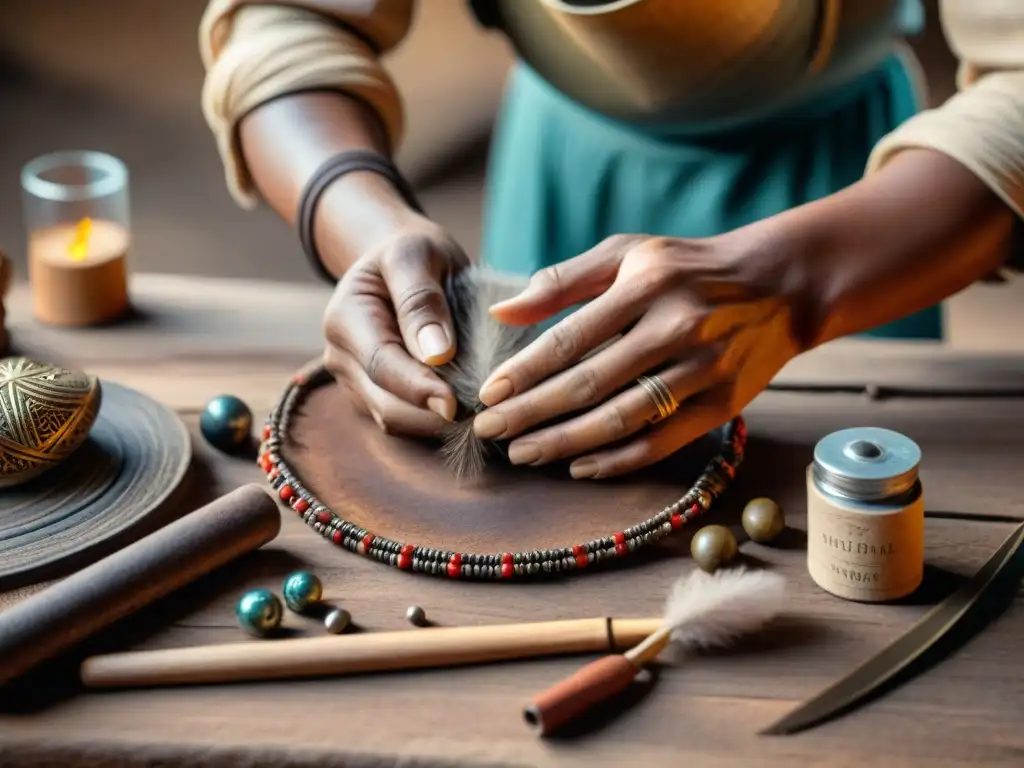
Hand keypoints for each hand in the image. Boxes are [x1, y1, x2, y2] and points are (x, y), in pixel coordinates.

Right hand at [322, 214, 468, 437]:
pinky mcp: (374, 397)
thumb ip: (421, 300)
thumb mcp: (416, 255)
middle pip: (385, 404)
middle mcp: (342, 357)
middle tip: (483, 415)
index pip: (382, 365)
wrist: (398, 264)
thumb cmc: (411, 254)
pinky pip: (403, 421)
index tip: (456, 403)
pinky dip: (433, 422)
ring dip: (435, 424)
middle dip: (432, 415)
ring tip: (479, 413)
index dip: (419, 388)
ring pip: (394, 420)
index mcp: (345, 318)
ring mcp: (355, 382)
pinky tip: (466, 412)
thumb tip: (437, 355)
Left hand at [470, 230, 804, 478]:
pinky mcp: (722, 404)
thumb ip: (564, 280)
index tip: (489, 394)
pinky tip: (578, 467)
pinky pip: (661, 442)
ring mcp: (703, 370)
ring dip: (566, 443)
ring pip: (623, 418)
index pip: (572, 337)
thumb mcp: (628, 253)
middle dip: (532, 413)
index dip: (526, 370)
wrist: (779, 285)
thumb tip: (501, 312)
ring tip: (523, 454)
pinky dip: (617, 460)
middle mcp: (676, 328)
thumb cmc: (686, 268)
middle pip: (590, 384)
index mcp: (646, 285)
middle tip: (491, 432)